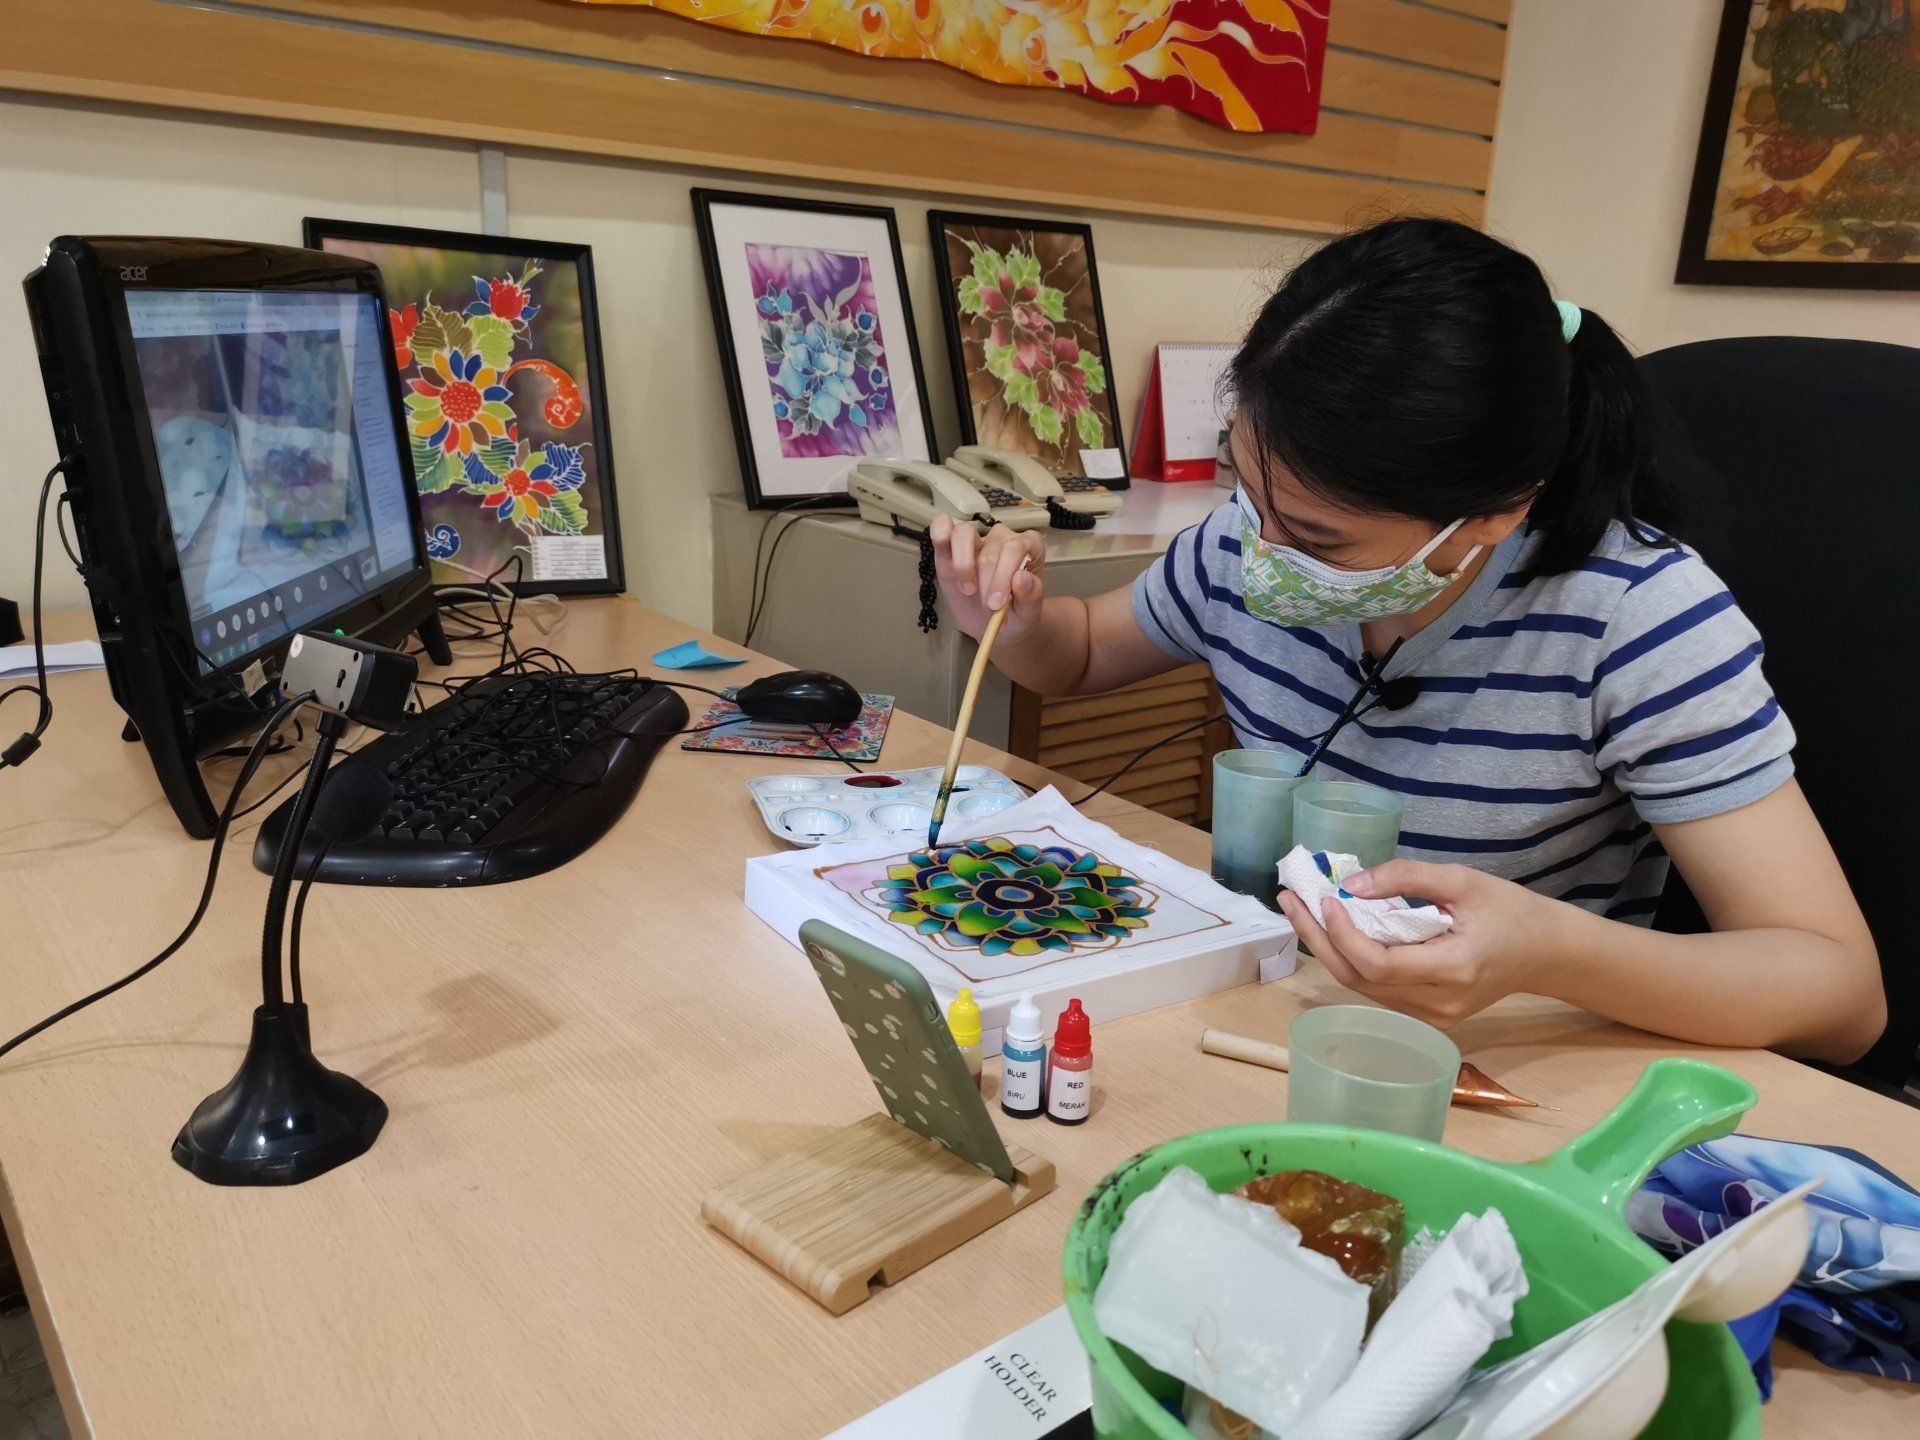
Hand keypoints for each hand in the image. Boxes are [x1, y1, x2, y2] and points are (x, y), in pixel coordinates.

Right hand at [929, 512, 1046, 640]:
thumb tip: (1021, 577)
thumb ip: (1031, 595)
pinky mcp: (950, 546)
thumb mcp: (1029, 612)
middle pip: (991, 550)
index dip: (1005, 575)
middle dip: (987, 583)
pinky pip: (941, 524)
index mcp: (1029, 546)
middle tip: (988, 609)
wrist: (995, 625)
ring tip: (968, 590)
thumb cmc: (1016, 614)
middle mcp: (1002, 537)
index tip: (998, 603)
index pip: (1015, 547)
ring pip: (964, 533)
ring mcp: (976, 539)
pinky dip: (939, 533)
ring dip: (963, 565)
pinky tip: (943, 550)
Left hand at [1275, 859, 1563, 1029]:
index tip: (1324, 898)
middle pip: (1359, 980)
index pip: (1378, 964)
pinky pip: (1378, 991)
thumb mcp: (1463, 880)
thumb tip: (1350, 885)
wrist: (1545, 953)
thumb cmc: (1509, 910)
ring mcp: (1433, 1018)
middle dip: (1319, 939)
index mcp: (1454, 970)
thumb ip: (1407, 878)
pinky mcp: (1428, 1018)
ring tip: (1302, 910)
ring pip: (1363, 989)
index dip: (1342, 934)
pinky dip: (1351, 961)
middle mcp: (1439, 1004)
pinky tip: (1334, 931)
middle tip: (1290, 899)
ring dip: (1329, 949)